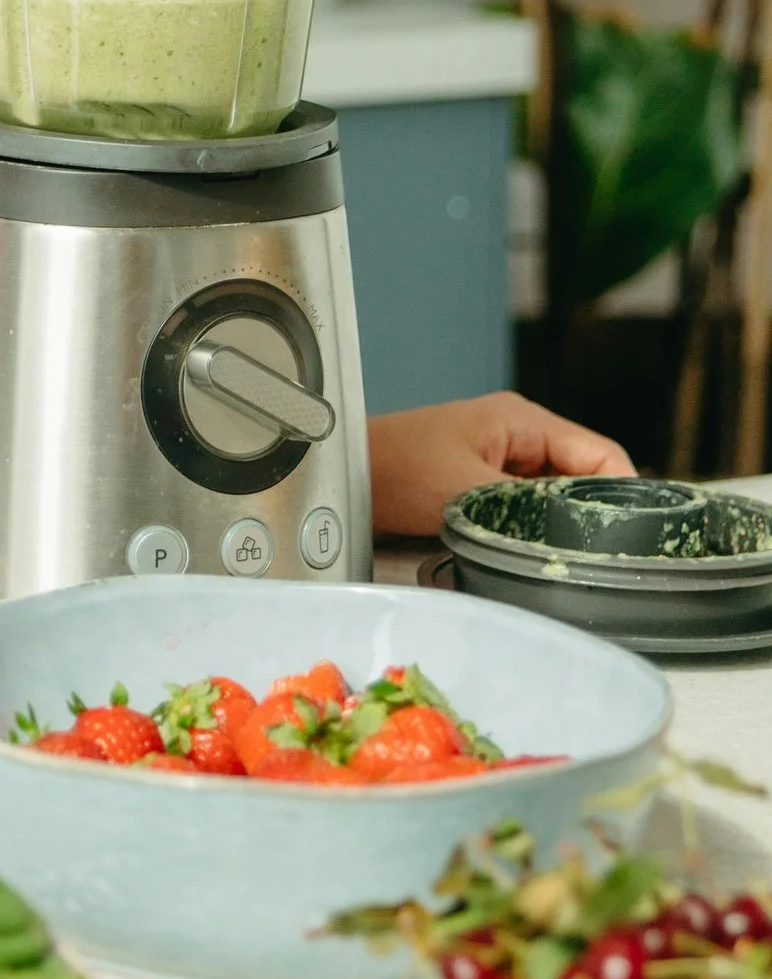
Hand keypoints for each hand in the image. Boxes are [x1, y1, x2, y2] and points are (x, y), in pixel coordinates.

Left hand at [367, 390, 632, 541]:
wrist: (345, 477)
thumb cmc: (395, 469)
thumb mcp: (469, 490)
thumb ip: (527, 507)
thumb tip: (574, 531)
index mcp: (522, 421)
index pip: (600, 453)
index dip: (623, 492)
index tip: (633, 535)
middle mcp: (519, 436)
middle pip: (583, 476)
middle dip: (594, 513)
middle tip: (607, 557)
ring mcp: (503, 460)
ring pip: (558, 497)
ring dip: (563, 523)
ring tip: (574, 557)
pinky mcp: (487, 485)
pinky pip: (531, 508)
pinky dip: (538, 528)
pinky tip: (539, 553)